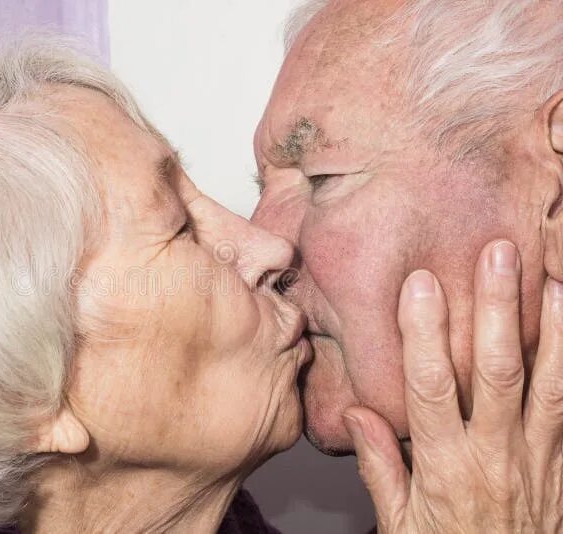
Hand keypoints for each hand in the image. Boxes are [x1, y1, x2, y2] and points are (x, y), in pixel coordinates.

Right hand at [343, 240, 562, 532]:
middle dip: (496, 309)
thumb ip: (380, 465)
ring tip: (551, 278)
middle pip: (498, 372)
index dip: (424, 334)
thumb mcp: (401, 523)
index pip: (431, 387)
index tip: (420, 287)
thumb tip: (359, 413)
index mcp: (445, 466)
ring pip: (549, 384)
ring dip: (552, 328)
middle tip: (496, 256)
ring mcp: (537, 457)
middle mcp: (495, 455)